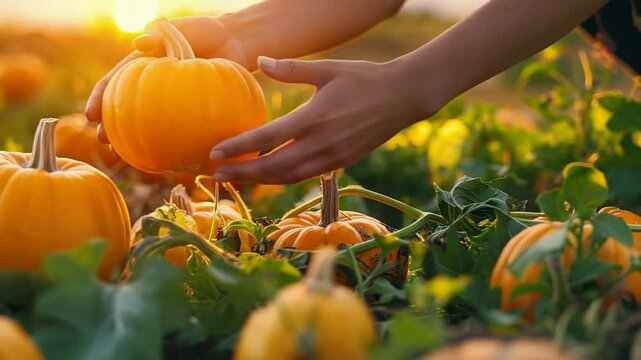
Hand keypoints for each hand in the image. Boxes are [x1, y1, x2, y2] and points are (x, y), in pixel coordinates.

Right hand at [85, 16, 248, 142]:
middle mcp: (155, 86)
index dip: (100, 98)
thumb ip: (158, 36)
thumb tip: (137, 43)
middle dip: (111, 126)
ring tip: (125, 155)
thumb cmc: (203, 32)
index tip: (90, 115)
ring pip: (149, 123)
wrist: (236, 42)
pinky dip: (170, 142)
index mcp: (143, 66)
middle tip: (104, 141)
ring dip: (135, 140)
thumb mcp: (177, 30)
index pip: (115, 82)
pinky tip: (165, 157)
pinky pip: (179, 129)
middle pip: (126, 108)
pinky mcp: (193, 111)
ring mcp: (173, 101)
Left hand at [210, 56, 432, 183]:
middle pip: (273, 166)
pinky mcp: (340, 162)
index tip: (214, 153)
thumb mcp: (327, 69)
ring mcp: (332, 157)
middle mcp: (321, 143)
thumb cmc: (364, 79)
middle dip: (242, 173)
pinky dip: (282, 178)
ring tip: (235, 179)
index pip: (267, 138)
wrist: (403, 98)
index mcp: (314, 118)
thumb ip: (291, 69)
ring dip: (259, 180)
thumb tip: (260, 60)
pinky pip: (304, 176)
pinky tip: (267, 176)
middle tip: (215, 176)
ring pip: (288, 176)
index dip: (238, 147)